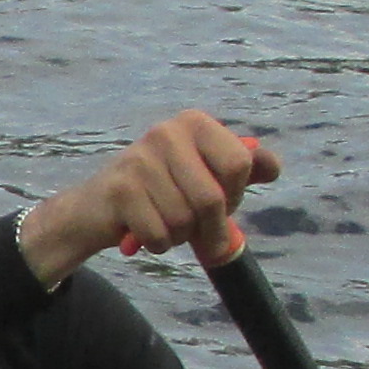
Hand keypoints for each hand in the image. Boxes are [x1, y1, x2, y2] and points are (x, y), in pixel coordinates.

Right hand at [22, 113, 279, 283]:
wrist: (96, 209)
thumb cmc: (159, 192)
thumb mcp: (204, 174)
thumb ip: (242, 167)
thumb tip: (272, 167)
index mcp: (194, 123)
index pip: (240, 163)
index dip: (235, 194)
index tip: (219, 200)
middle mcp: (167, 132)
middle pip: (212, 199)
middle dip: (209, 226)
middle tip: (196, 229)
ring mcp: (140, 159)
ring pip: (184, 221)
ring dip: (179, 236)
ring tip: (163, 222)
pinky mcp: (120, 190)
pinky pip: (160, 235)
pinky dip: (158, 245)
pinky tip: (144, 231)